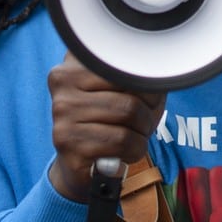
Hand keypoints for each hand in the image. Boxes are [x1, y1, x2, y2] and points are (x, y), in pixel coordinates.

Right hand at [47, 53, 165, 201]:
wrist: (82, 161)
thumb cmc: (109, 120)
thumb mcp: (125, 90)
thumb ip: (137, 74)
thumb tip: (160, 74)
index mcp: (77, 60)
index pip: (129, 69)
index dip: (148, 89)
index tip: (146, 100)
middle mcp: (63, 82)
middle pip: (130, 96)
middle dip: (148, 115)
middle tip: (142, 124)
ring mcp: (61, 112)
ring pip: (128, 116)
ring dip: (142, 134)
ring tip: (134, 137)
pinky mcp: (66, 141)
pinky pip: (121, 141)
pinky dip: (134, 150)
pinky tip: (124, 152)